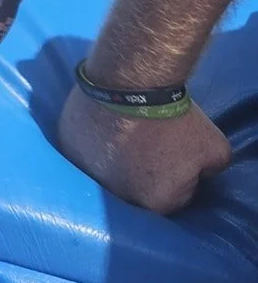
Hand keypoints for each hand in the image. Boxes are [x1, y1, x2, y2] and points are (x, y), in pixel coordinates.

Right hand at [56, 85, 230, 213]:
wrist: (130, 79)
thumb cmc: (174, 118)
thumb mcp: (215, 148)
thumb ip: (211, 170)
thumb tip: (200, 172)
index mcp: (156, 203)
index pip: (173, 196)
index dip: (177, 174)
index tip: (175, 152)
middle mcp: (118, 196)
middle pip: (136, 187)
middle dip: (144, 169)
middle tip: (150, 142)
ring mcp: (87, 172)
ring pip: (106, 170)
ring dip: (116, 158)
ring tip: (126, 132)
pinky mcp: (67, 147)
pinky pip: (83, 150)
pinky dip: (93, 140)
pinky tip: (104, 123)